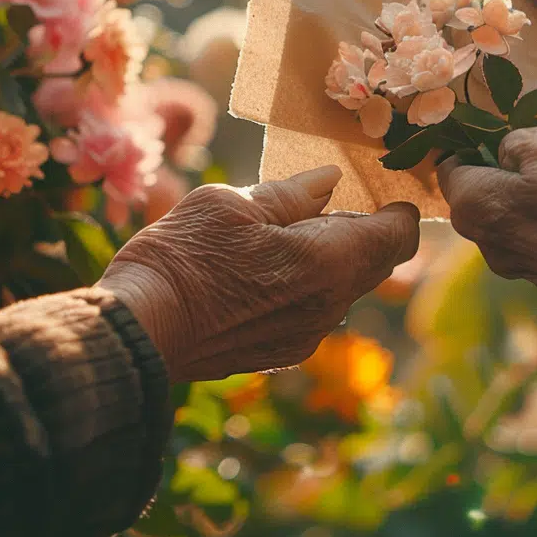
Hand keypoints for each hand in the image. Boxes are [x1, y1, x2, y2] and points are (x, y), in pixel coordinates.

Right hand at [98, 166, 419, 381]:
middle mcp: (329, 307)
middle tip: (335, 203)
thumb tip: (330, 182)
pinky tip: (265, 269)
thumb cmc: (182, 258)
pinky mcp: (280, 354)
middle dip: (365, 231)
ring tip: (289, 233)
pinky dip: (307, 285)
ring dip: (333, 259)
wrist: (137, 333)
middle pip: (377, 264)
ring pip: (344, 289)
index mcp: (329, 264)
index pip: (399, 236)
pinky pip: (315, 311)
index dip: (398, 209)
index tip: (384, 189)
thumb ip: (291, 195)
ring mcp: (306, 336)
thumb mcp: (232, 204)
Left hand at [438, 126, 536, 303]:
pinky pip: (532, 242)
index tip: (494, 137)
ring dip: (522, 204)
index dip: (469, 147)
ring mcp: (509, 263)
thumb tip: (505, 154)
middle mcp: (479, 239)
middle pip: (477, 197)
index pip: (448, 168)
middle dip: (498, 177)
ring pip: (505, 222)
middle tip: (533, 160)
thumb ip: (509, 143)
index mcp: (468, 203)